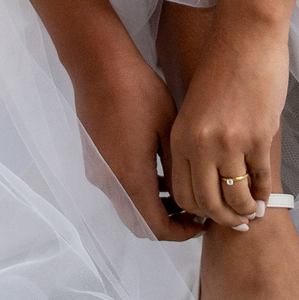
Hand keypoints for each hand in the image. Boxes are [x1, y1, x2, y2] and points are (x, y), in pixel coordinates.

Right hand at [71, 38, 203, 242]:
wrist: (99, 66)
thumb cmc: (139, 91)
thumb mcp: (169, 129)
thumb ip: (177, 169)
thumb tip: (190, 196)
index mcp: (130, 178)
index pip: (156, 228)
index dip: (181, 233)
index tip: (203, 224)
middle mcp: (110, 183)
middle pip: (140, 223)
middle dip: (168, 224)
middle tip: (195, 213)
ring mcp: (99, 173)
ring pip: (129, 208)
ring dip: (154, 208)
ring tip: (183, 194)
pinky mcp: (95, 161)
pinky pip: (119, 190)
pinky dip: (140, 193)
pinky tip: (161, 173)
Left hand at [169, 22, 289, 227]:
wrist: (246, 38)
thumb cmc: (223, 70)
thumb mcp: (196, 109)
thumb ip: (197, 143)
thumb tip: (209, 184)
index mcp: (181, 137)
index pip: (183, 194)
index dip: (199, 212)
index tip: (212, 215)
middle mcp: (201, 144)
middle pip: (207, 205)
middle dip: (225, 220)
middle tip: (238, 223)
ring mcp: (230, 142)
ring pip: (236, 198)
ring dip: (247, 211)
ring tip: (254, 211)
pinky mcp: (258, 136)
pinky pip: (261, 179)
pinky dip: (265, 192)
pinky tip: (267, 193)